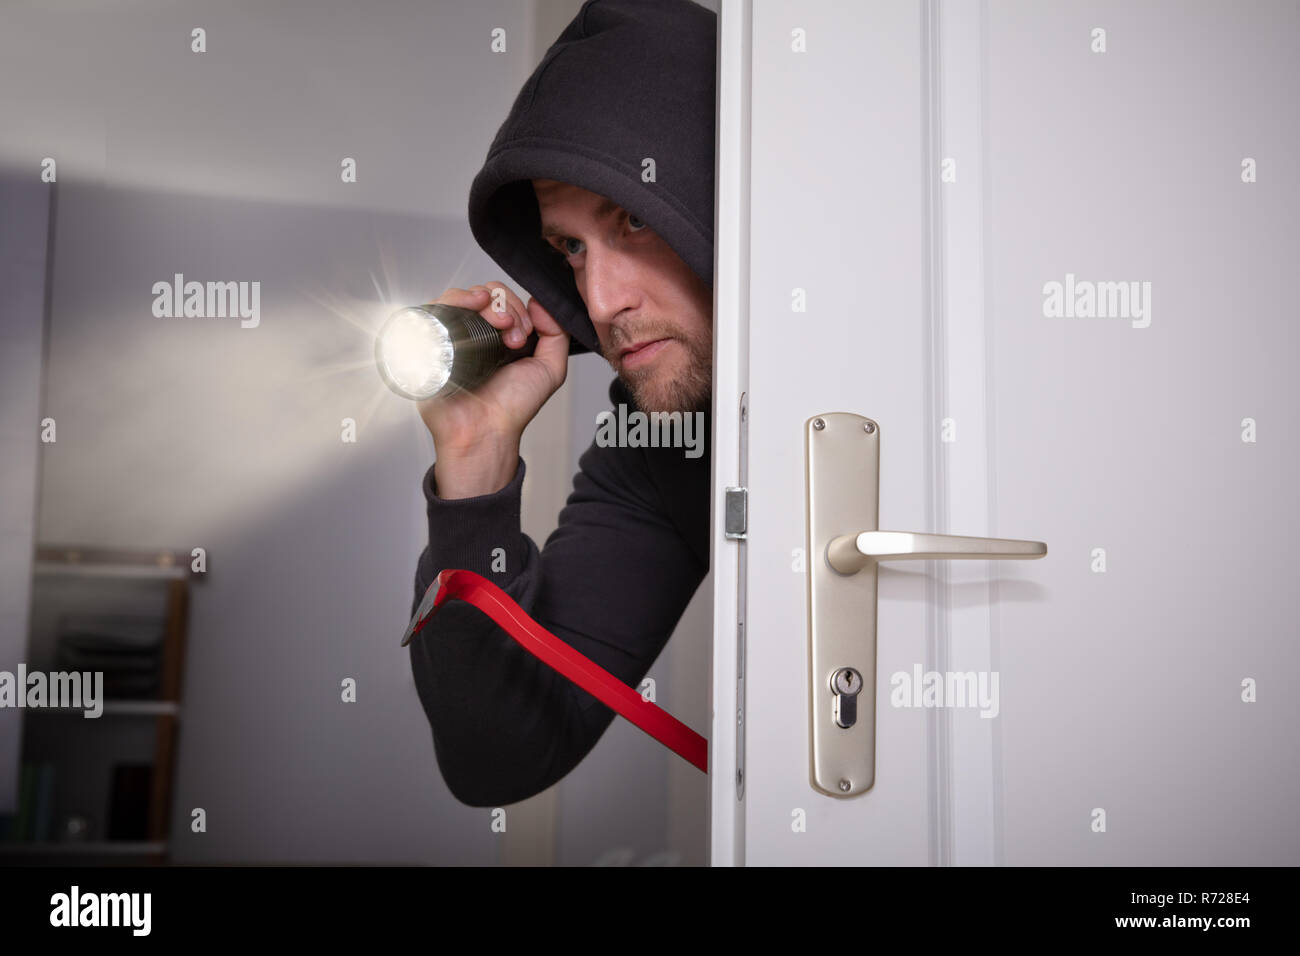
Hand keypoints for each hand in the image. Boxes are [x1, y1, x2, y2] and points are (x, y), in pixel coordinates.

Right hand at [417, 282, 568, 497]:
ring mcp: (452, 335)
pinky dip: (456, 299)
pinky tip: (471, 307)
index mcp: (499, 336)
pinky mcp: (431, 339)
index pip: (505, 300)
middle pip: (486, 293)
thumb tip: (541, 303)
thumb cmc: (511, 408)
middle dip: (506, 307)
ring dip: (486, 302)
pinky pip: (437, 306)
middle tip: (513, 337)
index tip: (525, 333)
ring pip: (463, 296)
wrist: (483, 431)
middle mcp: (474, 333)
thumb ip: (557, 335)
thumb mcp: (549, 370)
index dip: (518, 308)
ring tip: (497, 325)